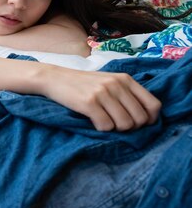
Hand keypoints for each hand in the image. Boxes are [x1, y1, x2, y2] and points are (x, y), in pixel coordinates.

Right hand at [43, 68, 160, 130]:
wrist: (54, 78)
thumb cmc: (82, 83)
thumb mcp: (108, 81)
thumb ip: (126, 93)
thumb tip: (144, 117)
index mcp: (125, 79)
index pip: (153, 105)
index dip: (150, 119)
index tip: (138, 124)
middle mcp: (116, 84)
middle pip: (140, 118)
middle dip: (130, 127)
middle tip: (116, 124)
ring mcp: (103, 93)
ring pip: (124, 124)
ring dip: (116, 129)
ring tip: (105, 122)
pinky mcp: (89, 102)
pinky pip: (106, 126)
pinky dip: (101, 129)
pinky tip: (94, 122)